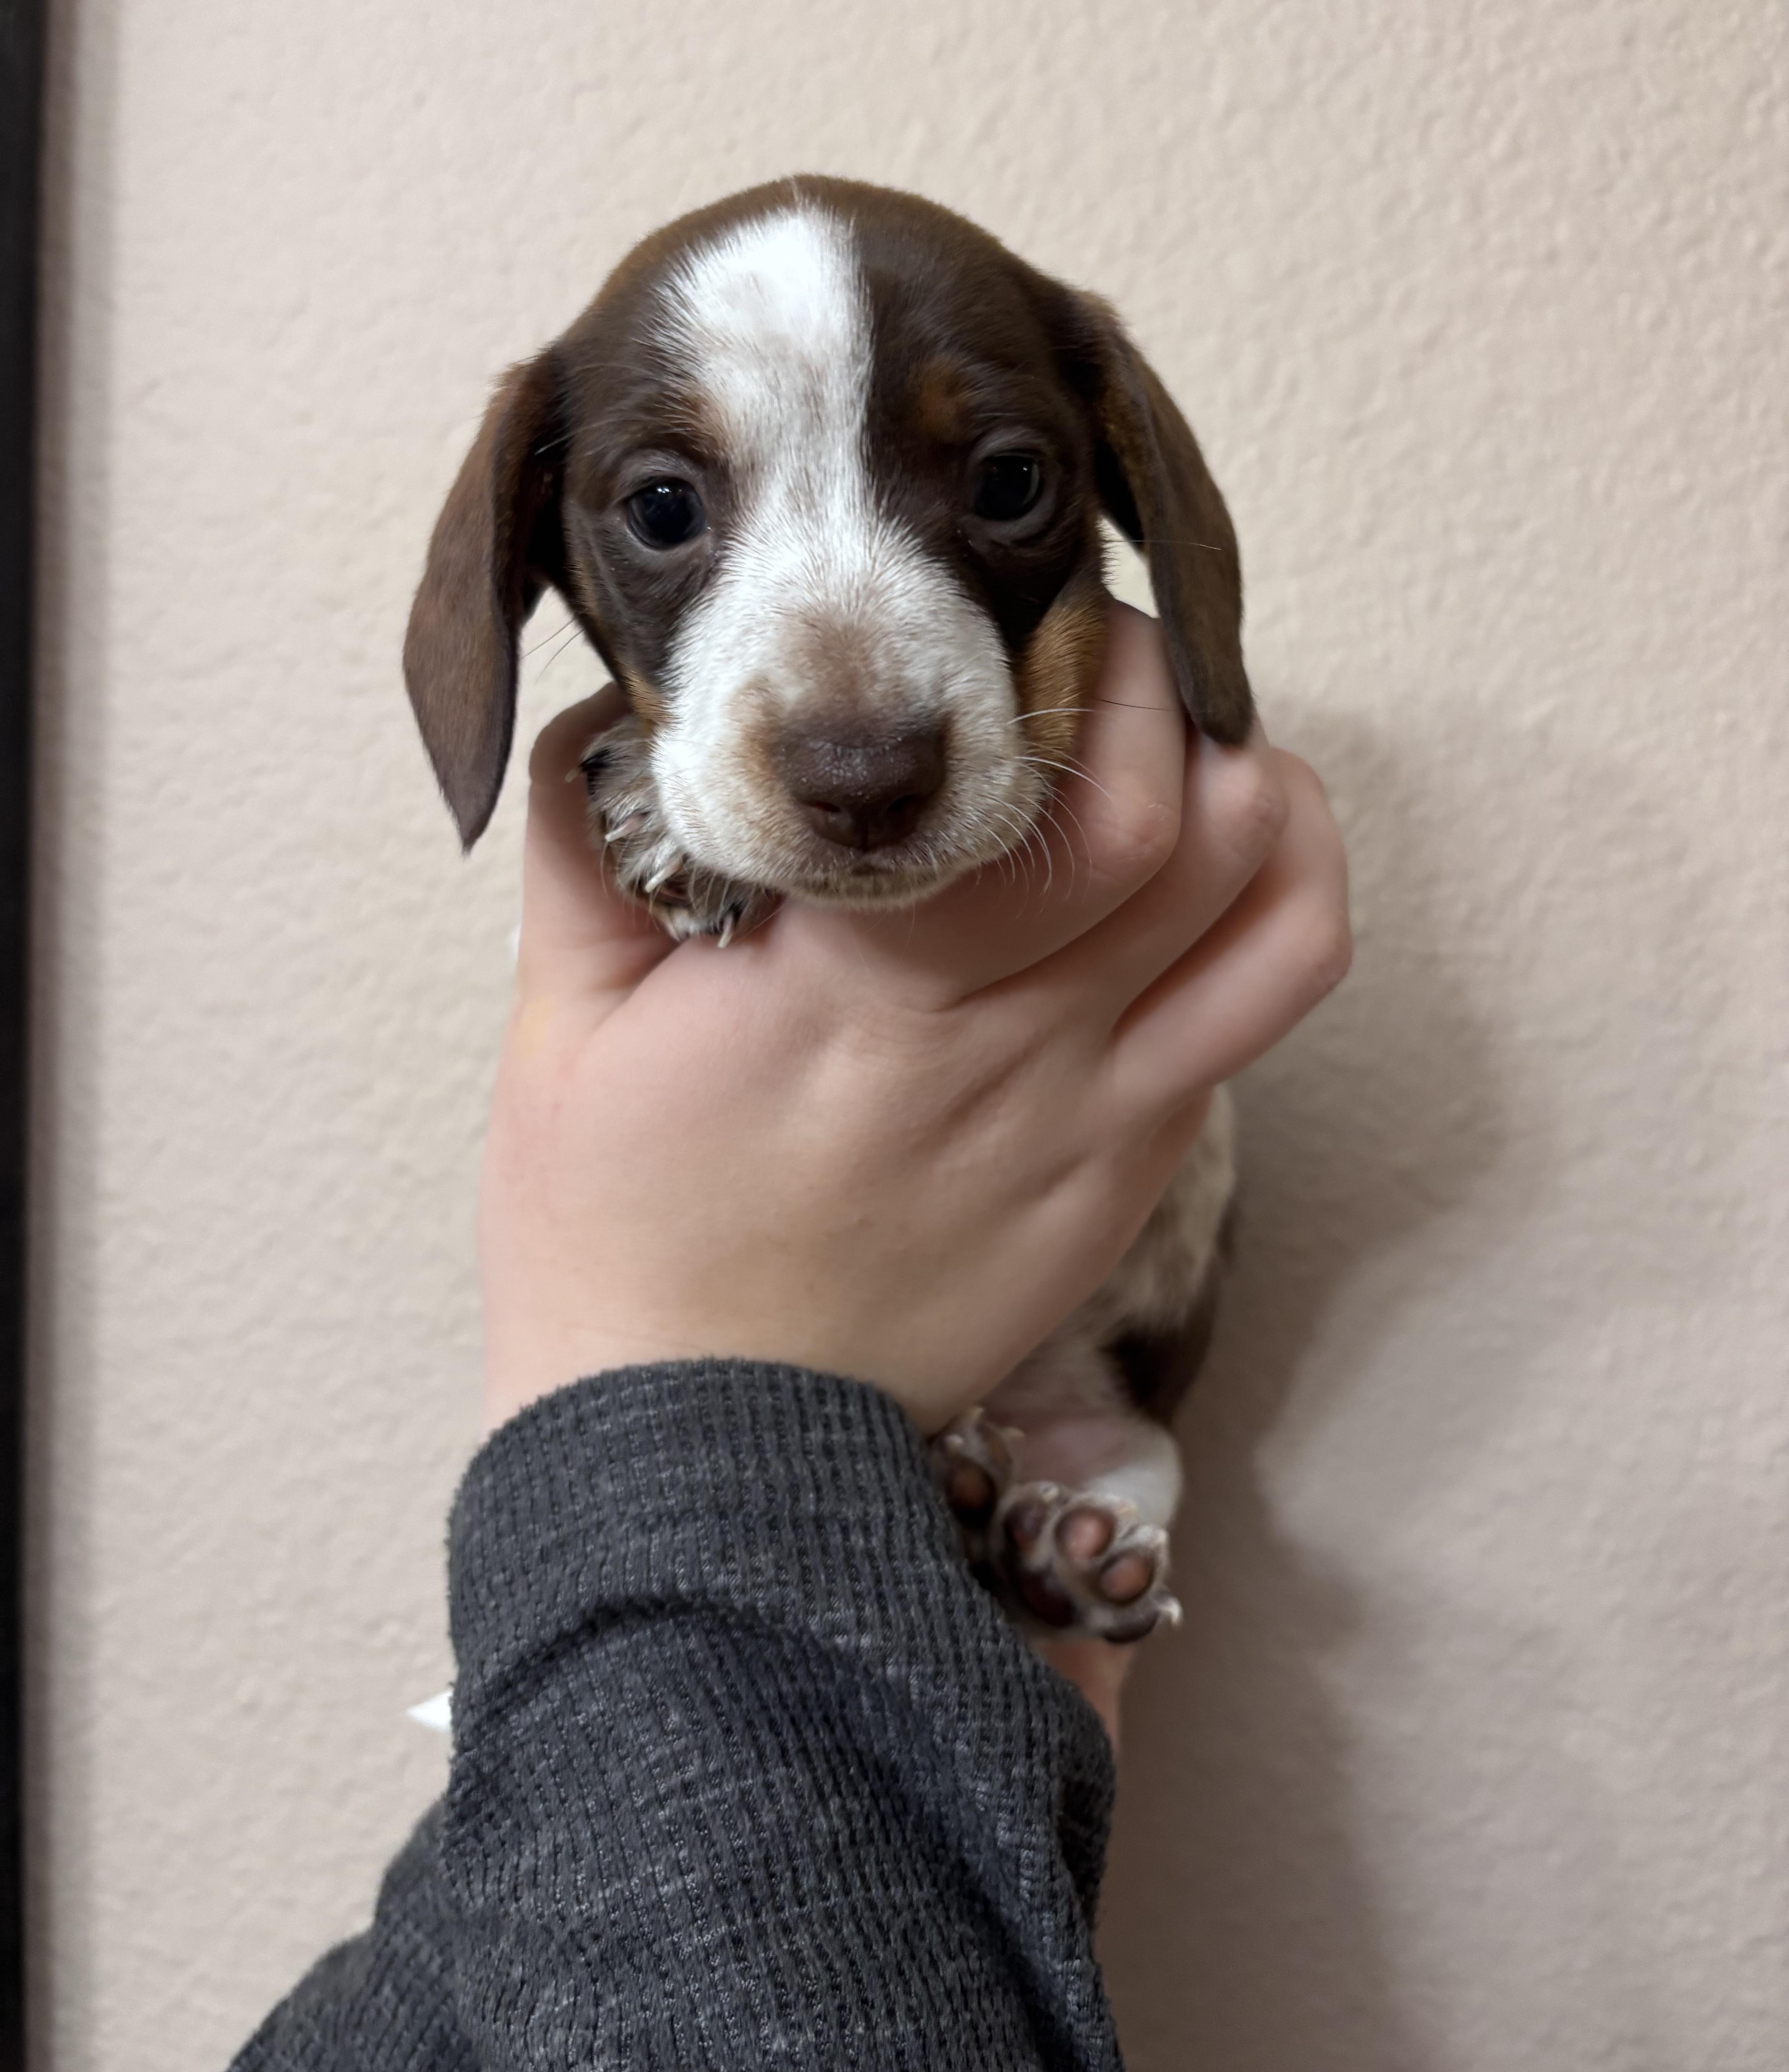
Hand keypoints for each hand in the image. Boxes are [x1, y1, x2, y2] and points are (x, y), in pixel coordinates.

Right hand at [479, 605, 1348, 1438]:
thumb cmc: (618, 1243)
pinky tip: (1212, 871)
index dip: (1055, 662)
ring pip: (1268, 911)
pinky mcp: (1126, 1182)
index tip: (1015, 611)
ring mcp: (1088, 1122)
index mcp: (853, 990)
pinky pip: (1256, 1020)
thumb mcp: (560, 1033)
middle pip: (1184, 820)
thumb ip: (587, 850)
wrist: (696, 1460)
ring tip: (1183, 749)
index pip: (1024, 783)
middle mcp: (1002, 1047)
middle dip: (1162, 689)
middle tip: (1093, 655)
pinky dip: (1273, 910)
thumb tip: (605, 708)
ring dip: (1258, 795)